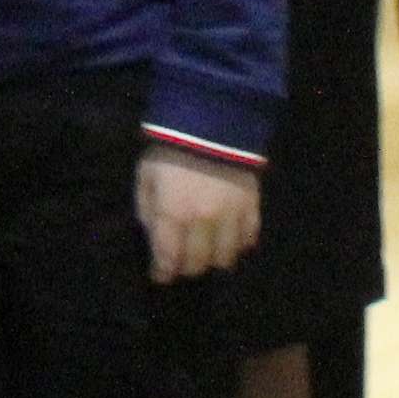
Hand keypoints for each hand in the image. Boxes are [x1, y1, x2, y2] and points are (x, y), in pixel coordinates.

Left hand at [136, 144, 261, 282]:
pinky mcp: (252, 206)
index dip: (163, 272)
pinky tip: (230, 239)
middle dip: (186, 267)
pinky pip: (249, 238)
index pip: (168, 257)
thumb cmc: (171, 148)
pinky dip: (239, 245)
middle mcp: (203, 222)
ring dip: (213, 260)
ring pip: (225, 258)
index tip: (160, 276)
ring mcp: (231, 216)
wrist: (212, 120)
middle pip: (197, 263)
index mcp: (173, 213)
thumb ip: (147, 208)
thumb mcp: (146, 174)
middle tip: (181, 263)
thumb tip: (154, 233)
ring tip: (206, 253)